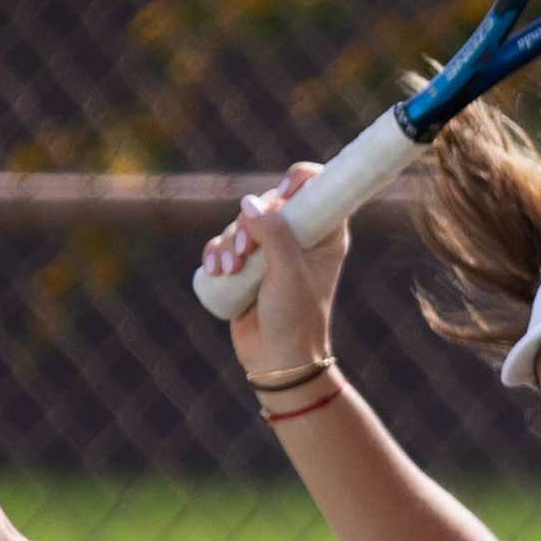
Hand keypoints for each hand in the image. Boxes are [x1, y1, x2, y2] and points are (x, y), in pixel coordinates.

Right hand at [206, 160, 346, 373]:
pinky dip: (216, 253)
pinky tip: (216, 270)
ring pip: (241, 224)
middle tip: (246, 252)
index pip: (317, 188)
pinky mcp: (246, 265)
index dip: (299, 181)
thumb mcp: (288, 272)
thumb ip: (273, 234)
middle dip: (249, 223)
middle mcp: (298, 236)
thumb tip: (248, 203)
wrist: (277, 359)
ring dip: (229, 243)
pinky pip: (224, 244)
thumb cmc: (295, 317)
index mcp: (324, 233)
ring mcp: (270, 250)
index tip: (283, 194)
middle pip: (268, 202)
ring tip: (230, 271)